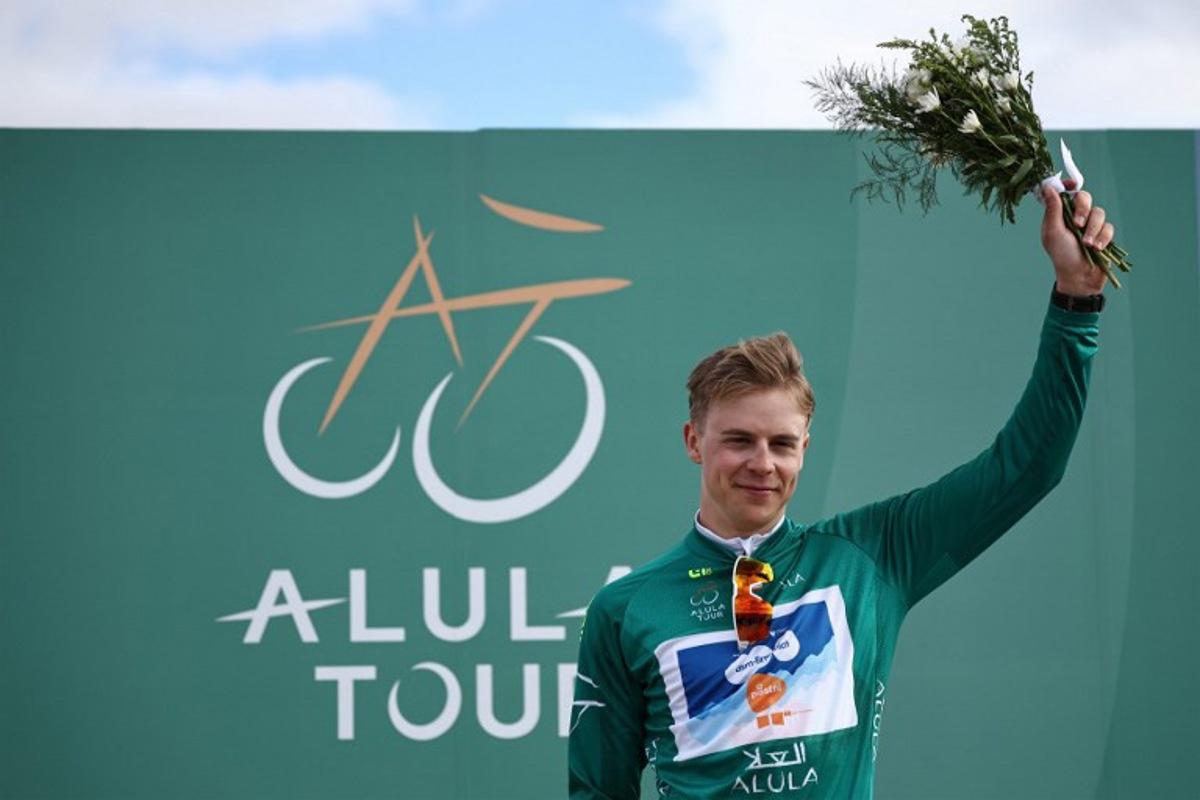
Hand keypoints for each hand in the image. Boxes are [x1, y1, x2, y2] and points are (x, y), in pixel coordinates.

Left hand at [1040, 179, 1113, 295]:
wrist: (1079, 276)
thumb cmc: (1061, 255)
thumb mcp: (1053, 232)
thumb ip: (1052, 210)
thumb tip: (1048, 188)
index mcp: (1061, 215)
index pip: (1066, 193)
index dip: (1069, 186)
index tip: (1072, 184)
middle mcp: (1077, 216)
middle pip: (1085, 197)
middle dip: (1083, 209)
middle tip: (1078, 224)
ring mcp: (1092, 225)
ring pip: (1099, 213)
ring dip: (1093, 229)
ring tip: (1087, 244)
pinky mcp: (1104, 234)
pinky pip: (1109, 227)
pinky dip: (1103, 238)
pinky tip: (1097, 248)